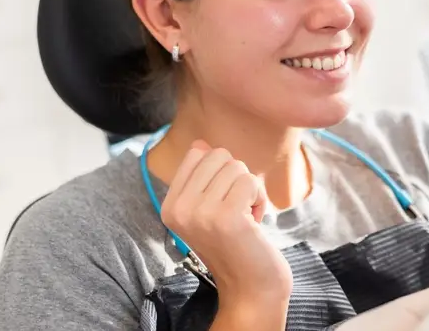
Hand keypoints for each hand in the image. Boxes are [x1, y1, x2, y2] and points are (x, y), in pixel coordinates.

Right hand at [160, 141, 292, 308]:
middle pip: (218, 155)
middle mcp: (178, 209)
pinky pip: (250, 182)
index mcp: (170, 205)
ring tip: (245, 218)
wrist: (251, 285)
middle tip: (237, 209)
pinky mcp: (224, 217)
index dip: (222, 172)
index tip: (224, 201)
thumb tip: (201, 144)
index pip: (198, 154)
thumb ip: (203, 176)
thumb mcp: (211, 207)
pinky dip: (259, 199)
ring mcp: (199, 213)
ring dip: (250, 191)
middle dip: (238, 178)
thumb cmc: (236, 242)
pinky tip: (253, 223)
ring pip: (237, 167)